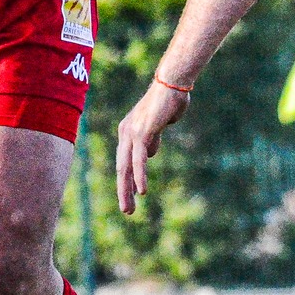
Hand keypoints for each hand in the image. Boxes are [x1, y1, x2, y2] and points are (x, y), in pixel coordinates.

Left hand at [116, 80, 190, 213]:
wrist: (172, 83)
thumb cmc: (168, 101)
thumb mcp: (158, 125)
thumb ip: (152, 139)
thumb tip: (150, 154)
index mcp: (128, 131)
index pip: (124, 161)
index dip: (126, 181)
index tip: (130, 198)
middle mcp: (126, 132)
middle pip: (121, 168)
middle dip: (123, 191)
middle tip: (127, 211)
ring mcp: (132, 132)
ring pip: (126, 167)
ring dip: (127, 190)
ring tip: (129, 208)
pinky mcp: (143, 131)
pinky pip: (139, 159)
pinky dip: (139, 175)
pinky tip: (141, 190)